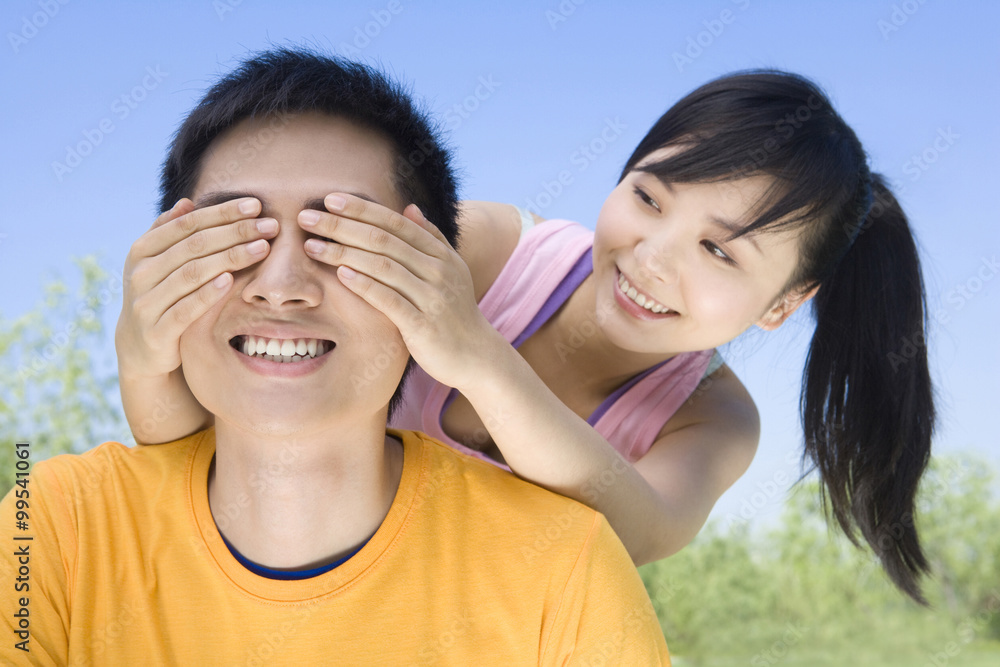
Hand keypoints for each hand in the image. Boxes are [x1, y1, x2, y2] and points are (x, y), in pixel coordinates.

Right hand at [116, 197, 276, 379]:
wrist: (140, 348)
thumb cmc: (159, 297)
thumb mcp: (158, 264)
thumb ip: (169, 233)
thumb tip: (188, 202)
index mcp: (142, 250)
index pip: (188, 224)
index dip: (222, 212)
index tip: (256, 205)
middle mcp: (140, 273)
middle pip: (194, 245)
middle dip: (236, 232)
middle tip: (270, 226)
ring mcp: (146, 302)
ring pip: (193, 273)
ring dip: (231, 258)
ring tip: (262, 248)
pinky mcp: (157, 331)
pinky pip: (185, 309)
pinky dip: (208, 294)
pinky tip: (231, 280)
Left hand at [299, 194, 504, 390]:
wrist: (476, 355)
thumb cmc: (455, 312)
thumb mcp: (451, 270)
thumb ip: (431, 238)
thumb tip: (410, 207)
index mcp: (440, 254)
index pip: (395, 223)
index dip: (361, 209)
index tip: (330, 199)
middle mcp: (437, 270)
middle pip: (383, 240)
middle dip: (342, 226)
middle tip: (306, 218)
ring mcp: (431, 297)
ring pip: (382, 266)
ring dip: (344, 252)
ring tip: (312, 246)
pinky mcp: (422, 325)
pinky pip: (388, 299)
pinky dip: (364, 284)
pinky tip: (340, 274)